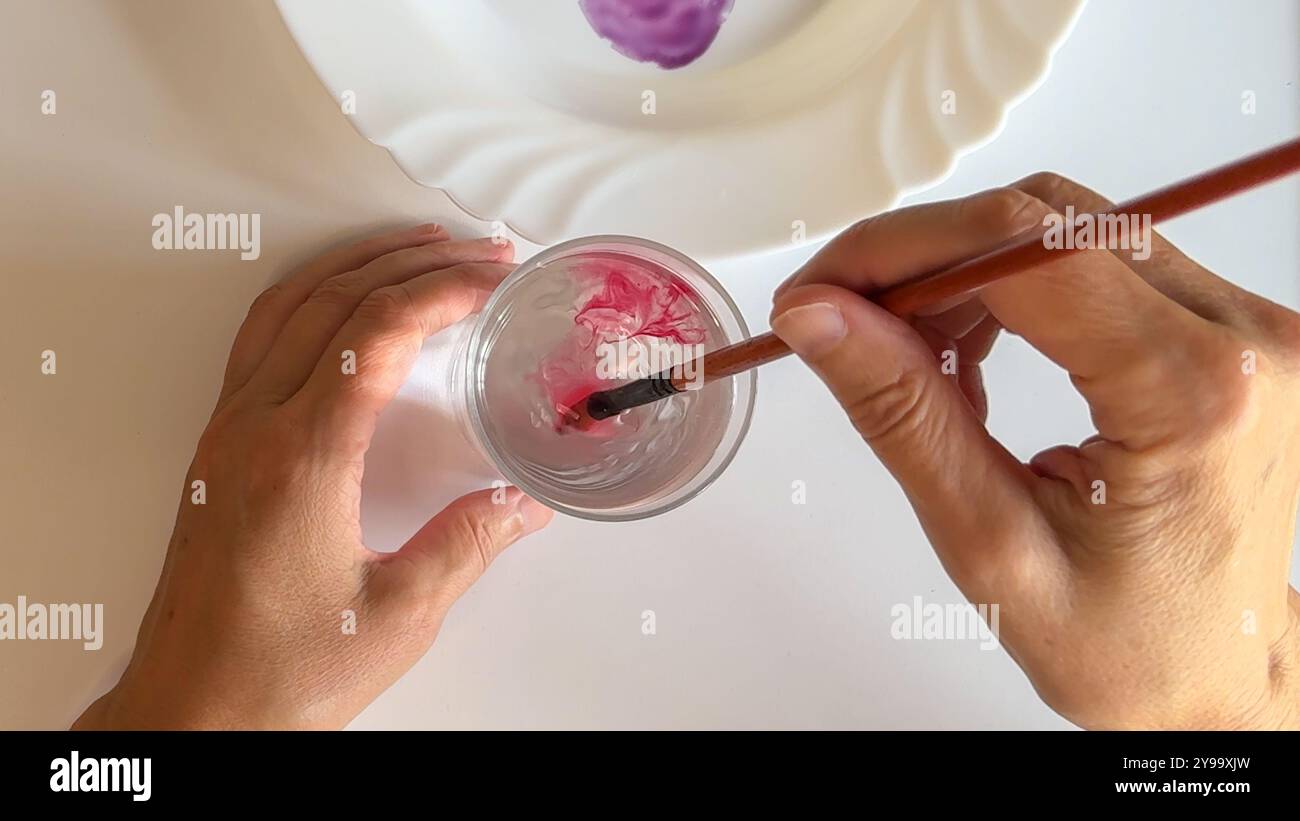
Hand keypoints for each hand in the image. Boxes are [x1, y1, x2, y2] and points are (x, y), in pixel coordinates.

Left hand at [74, 224, 552, 728]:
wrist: (193, 709)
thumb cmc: (276, 672)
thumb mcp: (397, 614)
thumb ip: (468, 545)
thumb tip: (520, 503)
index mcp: (302, 460)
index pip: (374, 334)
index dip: (440, 291)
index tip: (490, 278)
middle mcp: (253, 430)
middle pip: (334, 302)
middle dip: (414, 264)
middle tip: (476, 254)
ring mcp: (227, 433)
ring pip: (287, 306)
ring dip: (356, 265)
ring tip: (416, 249)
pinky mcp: (218, 448)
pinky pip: (260, 338)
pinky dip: (311, 296)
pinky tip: (340, 301)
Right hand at [771, 175, 1299, 728]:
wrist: (1222, 674)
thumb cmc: (1130, 645)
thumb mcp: (990, 545)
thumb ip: (904, 416)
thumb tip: (820, 318)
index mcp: (1191, 396)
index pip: (1025, 254)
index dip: (899, 251)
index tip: (817, 291)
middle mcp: (1241, 339)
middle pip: (1046, 220)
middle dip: (921, 256)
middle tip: (840, 317)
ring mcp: (1244, 325)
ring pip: (1067, 228)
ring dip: (962, 273)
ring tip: (912, 358)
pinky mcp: (1227, 328)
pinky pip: (1097, 260)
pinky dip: (1010, 288)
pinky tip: (973, 355)